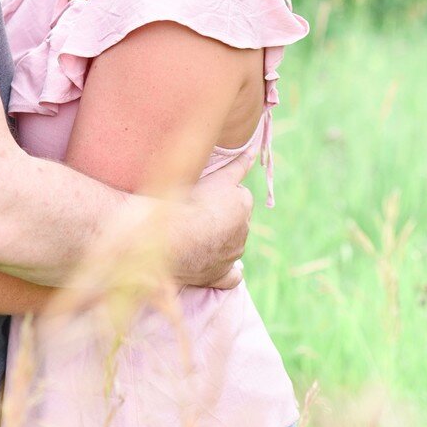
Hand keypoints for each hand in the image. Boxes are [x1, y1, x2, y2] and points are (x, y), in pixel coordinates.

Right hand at [188, 160, 252, 288]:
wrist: (173, 237)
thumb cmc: (190, 202)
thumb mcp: (216, 176)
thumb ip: (237, 166)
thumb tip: (253, 151)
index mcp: (242, 205)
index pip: (239, 195)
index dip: (221, 193)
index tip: (206, 193)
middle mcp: (243, 231)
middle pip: (235, 220)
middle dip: (220, 217)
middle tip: (196, 211)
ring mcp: (232, 255)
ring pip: (232, 244)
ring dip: (219, 239)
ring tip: (195, 234)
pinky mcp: (219, 274)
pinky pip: (231, 275)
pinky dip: (229, 271)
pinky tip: (222, 267)